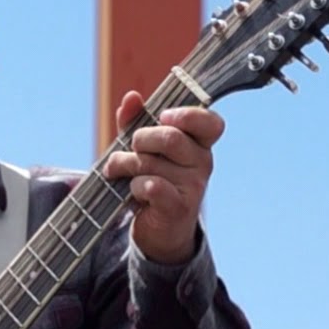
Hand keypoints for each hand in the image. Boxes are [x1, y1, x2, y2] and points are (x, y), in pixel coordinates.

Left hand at [103, 90, 224, 264]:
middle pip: (171, 138)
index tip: (163, 117)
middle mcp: (202, 163)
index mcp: (198, 144)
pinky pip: (152, 185)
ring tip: (118, 170)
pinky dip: (134, 186)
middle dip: (140, 139)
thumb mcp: (142, 149)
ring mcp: (194, 186)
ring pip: (152, 162)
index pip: (211, 123)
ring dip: (125, 164)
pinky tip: (133, 191)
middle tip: (130, 148)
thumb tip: (131, 98)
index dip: (188, 115)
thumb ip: (135, 122)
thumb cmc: (149, 180)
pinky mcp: (179, 207)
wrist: (157, 230)